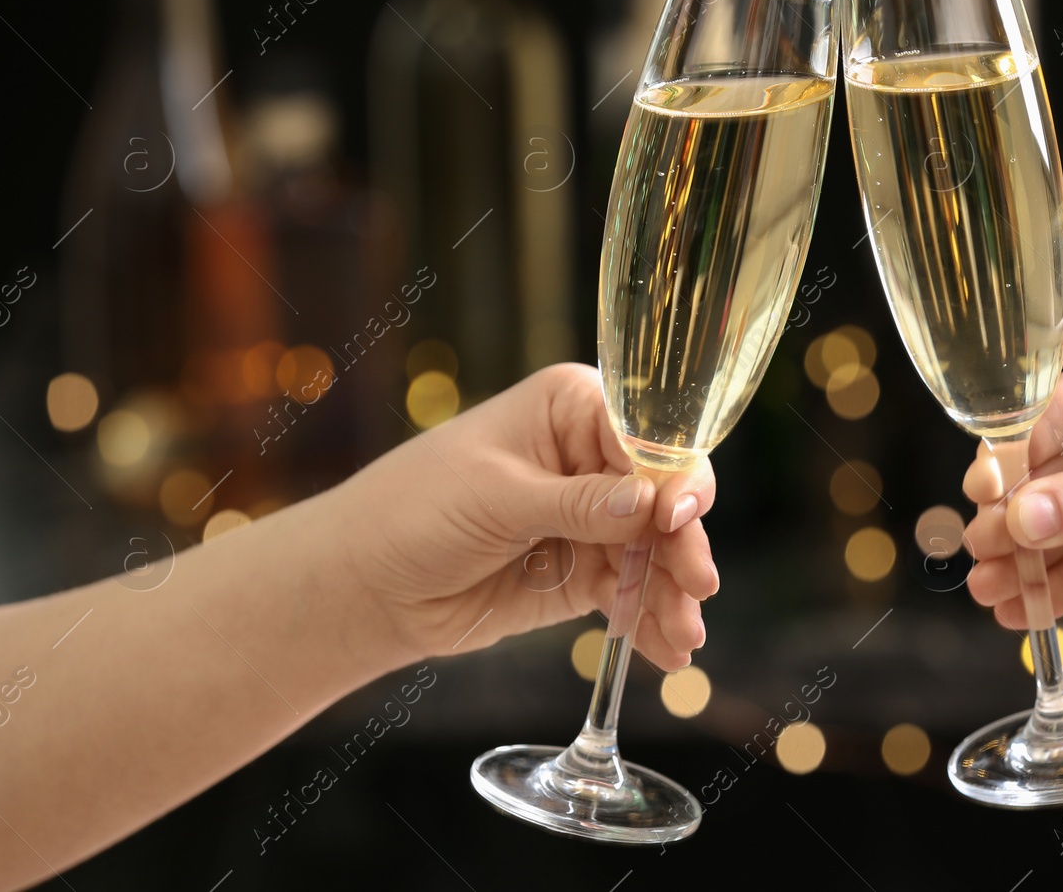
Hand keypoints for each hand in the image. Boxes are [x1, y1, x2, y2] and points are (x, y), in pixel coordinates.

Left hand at [330, 363, 719, 669]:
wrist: (366, 586)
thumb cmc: (413, 510)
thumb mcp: (496, 498)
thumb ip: (576, 504)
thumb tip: (649, 504)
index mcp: (571, 410)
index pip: (646, 438)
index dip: (672, 478)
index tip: (678, 519)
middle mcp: (591, 458)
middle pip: (663, 499)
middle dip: (682, 546)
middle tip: (697, 590)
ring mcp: (591, 519)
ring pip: (654, 554)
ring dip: (672, 595)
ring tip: (684, 640)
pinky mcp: (583, 572)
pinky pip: (630, 594)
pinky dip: (649, 622)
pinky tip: (665, 652)